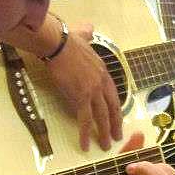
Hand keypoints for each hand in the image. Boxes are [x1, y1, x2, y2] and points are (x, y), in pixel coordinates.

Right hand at [45, 22, 122, 151]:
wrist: (57, 44)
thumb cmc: (66, 39)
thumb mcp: (82, 36)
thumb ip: (87, 34)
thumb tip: (88, 28)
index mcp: (103, 70)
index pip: (113, 93)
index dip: (116, 107)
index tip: (117, 117)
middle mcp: (101, 82)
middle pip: (112, 107)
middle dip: (115, 123)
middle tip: (116, 137)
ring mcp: (92, 90)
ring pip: (101, 116)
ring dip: (103, 133)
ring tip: (104, 145)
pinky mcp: (80, 96)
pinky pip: (84, 119)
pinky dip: (85, 133)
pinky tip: (84, 144)